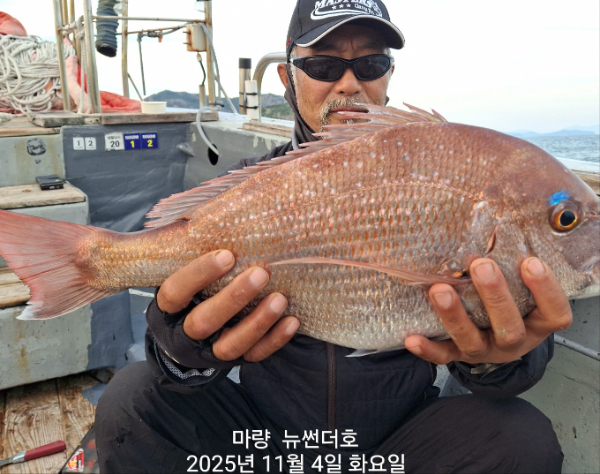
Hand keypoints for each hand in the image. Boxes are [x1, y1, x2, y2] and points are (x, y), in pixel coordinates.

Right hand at [157, 250, 299, 361]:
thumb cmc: (190, 294)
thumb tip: (219, 210)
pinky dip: (274, 340)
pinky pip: (253, 356)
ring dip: (257, 322)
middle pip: (204, 322)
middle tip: (260, 273)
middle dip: (233, 298)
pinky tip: (292, 321)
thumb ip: (190, 252)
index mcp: (167, 309)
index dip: (198, 274)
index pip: (175, 292)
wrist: (184, 341)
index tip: (227, 254)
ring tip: (280, 298)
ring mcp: (208, 352)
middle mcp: (183, 334)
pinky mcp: (231, 363)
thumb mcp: (180, 275)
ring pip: (230, 345)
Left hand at [404, 257, 571, 364]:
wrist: (495, 341)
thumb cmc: (511, 303)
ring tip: (439, 290)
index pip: (554, 314)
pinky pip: (443, 356)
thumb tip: (498, 220)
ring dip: (454, 316)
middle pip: (509, 327)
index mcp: (536, 324)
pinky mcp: (457, 356)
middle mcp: (513, 342)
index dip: (546, 290)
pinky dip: (427, 349)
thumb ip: (516, 267)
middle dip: (495, 296)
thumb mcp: (522, 290)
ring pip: (472, 341)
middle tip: (481, 266)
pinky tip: (411, 338)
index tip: (530, 262)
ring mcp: (484, 350)